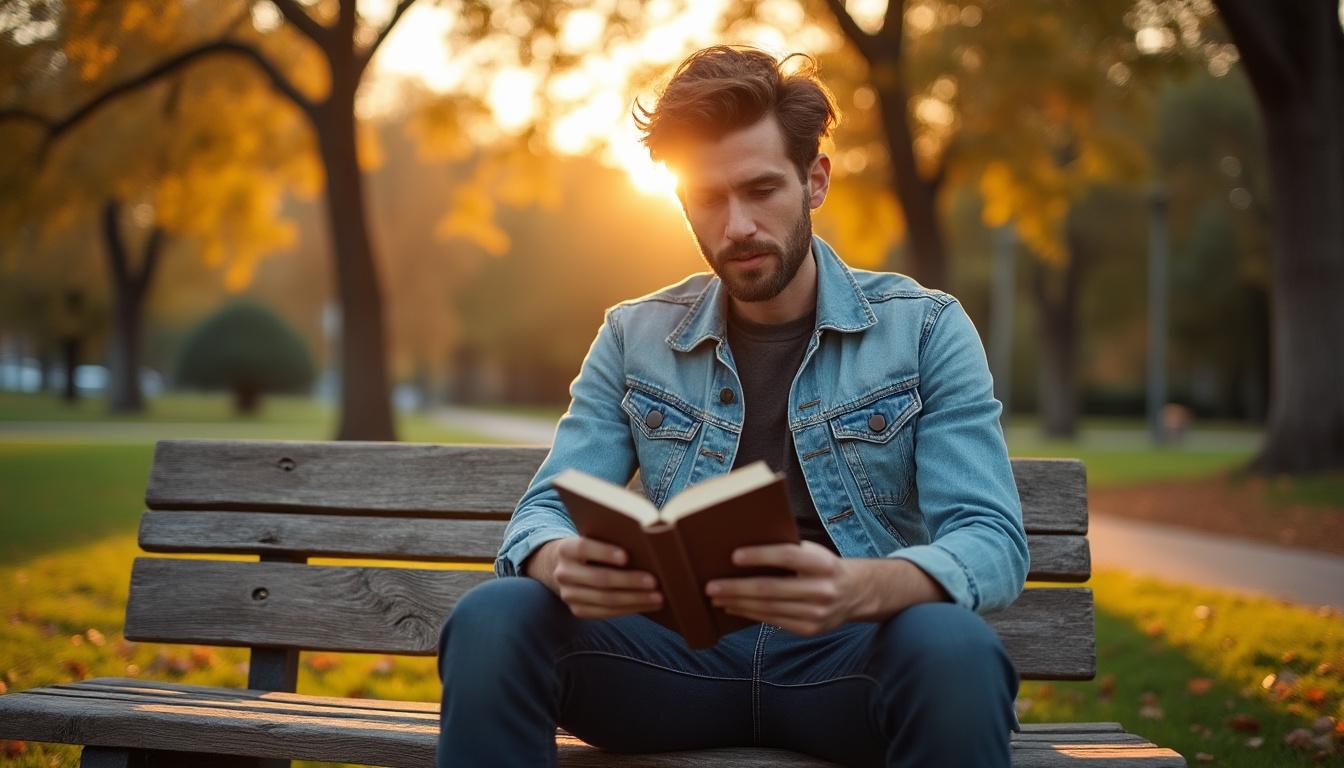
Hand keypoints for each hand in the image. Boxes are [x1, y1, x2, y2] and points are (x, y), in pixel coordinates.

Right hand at [525, 537, 662, 618]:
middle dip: (629, 581)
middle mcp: (563, 573)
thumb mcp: (592, 539)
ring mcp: (568, 595)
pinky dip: (629, 609)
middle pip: (599, 579)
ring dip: (635, 599)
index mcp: (566, 549)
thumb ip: (610, 540)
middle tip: (654, 581)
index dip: (604, 552)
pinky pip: (606, 612)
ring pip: (605, 599)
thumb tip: (647, 547)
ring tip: (658, 597)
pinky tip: (647, 605)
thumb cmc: (590, 548)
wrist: (563, 567)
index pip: (583, 548)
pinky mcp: (577, 610)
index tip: (626, 556)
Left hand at [706, 544, 950, 634]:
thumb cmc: (823, 565)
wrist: (857, 592)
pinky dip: (751, 614)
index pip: (787, 556)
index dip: (760, 555)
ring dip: (738, 603)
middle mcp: (822, 588)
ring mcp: (817, 612)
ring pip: (769, 608)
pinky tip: (734, 608)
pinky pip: (774, 621)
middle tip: (711, 586)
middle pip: (771, 588)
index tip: (734, 556)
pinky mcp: (811, 628)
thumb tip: (742, 553)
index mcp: (823, 562)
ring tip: (717, 598)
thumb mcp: (813, 552)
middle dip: (736, 588)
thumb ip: (787, 551)